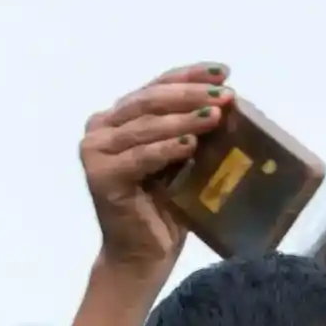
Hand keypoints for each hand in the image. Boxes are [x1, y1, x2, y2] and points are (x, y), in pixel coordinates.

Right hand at [81, 65, 226, 275]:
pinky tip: (190, 144)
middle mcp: (101, 128)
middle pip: (150, 101)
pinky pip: (139, 157)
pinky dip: (166, 149)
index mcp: (119, 118)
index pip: (156, 87)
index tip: (222, 71)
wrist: (143, 255)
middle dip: (190, 94)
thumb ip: (190, 130)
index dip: (188, 76)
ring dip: (183, 119)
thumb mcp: (182, 160)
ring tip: (215, 116)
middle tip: (224, 94)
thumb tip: (228, 101)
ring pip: (145, 126)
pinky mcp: (100, 177)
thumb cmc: (166, 208)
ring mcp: (96, 151)